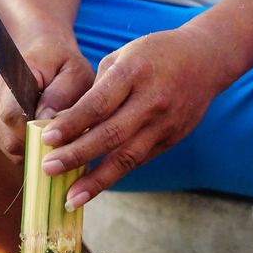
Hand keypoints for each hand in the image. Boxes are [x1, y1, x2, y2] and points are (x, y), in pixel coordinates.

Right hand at [0, 38, 94, 162]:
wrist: (44, 52)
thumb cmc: (65, 63)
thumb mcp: (75, 73)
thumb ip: (61, 95)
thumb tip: (44, 121)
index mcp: (14, 77)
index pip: (11, 116)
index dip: (34, 135)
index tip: (58, 138)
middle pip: (9, 138)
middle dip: (37, 147)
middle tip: (62, 143)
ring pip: (8, 146)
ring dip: (33, 148)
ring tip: (54, 135)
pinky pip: (8, 145)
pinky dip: (27, 147)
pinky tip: (42, 134)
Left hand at [39, 27, 227, 209]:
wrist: (206, 60)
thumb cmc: (154, 54)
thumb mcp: (122, 57)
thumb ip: (96, 89)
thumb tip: (64, 121)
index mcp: (133, 73)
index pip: (98, 104)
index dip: (71, 124)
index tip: (46, 138)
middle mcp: (151, 101)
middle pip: (110, 135)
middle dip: (76, 156)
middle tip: (48, 169)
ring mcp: (165, 123)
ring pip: (127, 158)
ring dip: (96, 181)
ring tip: (70, 198)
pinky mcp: (172, 139)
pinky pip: (139, 160)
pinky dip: (114, 175)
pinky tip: (93, 186)